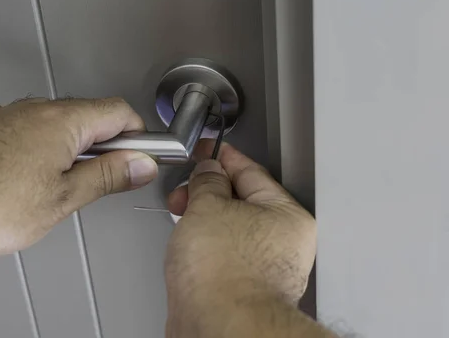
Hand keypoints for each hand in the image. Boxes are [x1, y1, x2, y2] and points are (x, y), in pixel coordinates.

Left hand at [0, 98, 157, 258]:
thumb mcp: (62, 199)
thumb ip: (107, 177)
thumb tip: (139, 164)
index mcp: (62, 122)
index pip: (119, 112)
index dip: (137, 135)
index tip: (139, 158)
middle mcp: (34, 109)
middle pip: (88, 116)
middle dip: (103, 145)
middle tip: (101, 180)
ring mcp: (6, 115)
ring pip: (53, 123)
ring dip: (67, 147)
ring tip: (57, 186)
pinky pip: (22, 128)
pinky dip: (34, 146)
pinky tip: (24, 174)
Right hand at [165, 140, 315, 335]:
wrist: (217, 326)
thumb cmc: (224, 275)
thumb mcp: (208, 206)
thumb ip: (207, 180)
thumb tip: (207, 170)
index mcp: (288, 217)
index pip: (252, 172)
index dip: (224, 157)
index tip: (207, 151)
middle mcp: (282, 243)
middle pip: (241, 201)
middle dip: (207, 191)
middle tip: (186, 189)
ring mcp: (263, 267)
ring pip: (229, 227)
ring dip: (202, 217)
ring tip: (183, 218)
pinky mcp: (242, 286)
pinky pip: (221, 252)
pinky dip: (204, 243)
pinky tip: (188, 246)